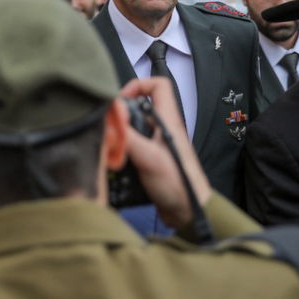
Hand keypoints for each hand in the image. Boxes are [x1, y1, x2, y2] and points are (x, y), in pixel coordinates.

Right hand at [120, 77, 211, 228]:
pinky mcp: (151, 160)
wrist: (188, 213)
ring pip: (134, 128)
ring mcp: (157, 145)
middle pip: (140, 107)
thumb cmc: (179, 184)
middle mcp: (163, 129)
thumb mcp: (149, 157)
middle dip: (122, 113)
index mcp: (168, 121)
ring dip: (120, 134)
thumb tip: (110, 117)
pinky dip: (122, 151)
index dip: (139, 85)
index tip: (120, 100)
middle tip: (109, 125)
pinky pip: (132, 147)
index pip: (159, 85)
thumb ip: (128, 135)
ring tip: (110, 145)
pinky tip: (115, 162)